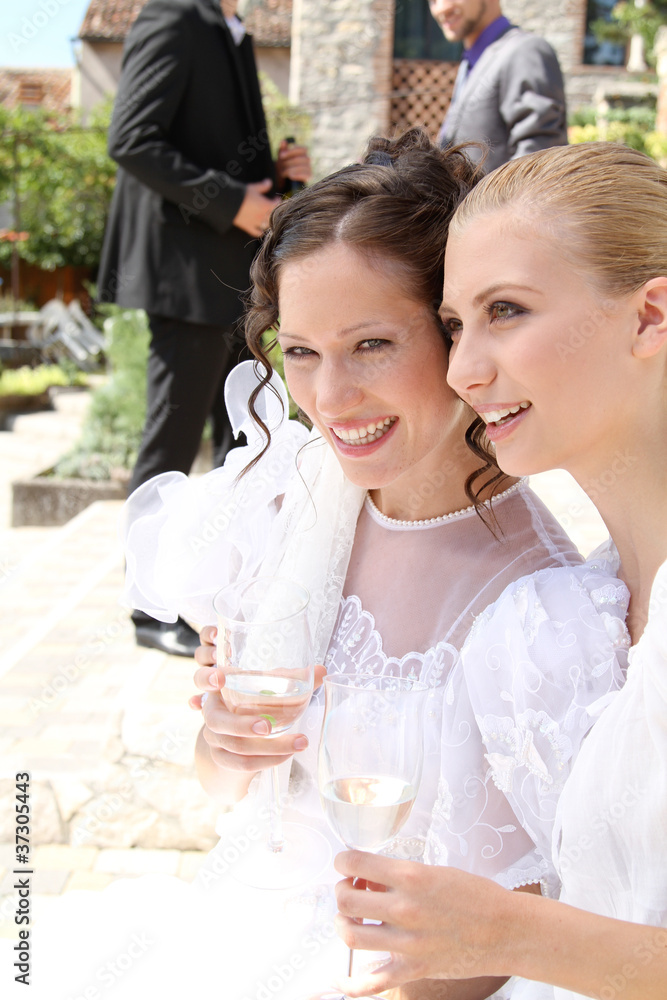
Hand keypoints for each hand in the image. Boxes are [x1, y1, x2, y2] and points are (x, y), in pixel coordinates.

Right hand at [190, 624, 325, 772]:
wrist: (234, 736)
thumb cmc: (252, 703)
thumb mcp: (265, 688)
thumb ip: (291, 678)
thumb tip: (323, 670)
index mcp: (217, 689)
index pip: (202, 680)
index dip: (208, 679)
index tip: (221, 677)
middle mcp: (210, 713)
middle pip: (216, 721)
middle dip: (242, 725)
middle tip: (267, 727)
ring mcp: (214, 739)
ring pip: (236, 747)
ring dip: (270, 747)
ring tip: (299, 742)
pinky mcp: (223, 759)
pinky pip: (244, 764)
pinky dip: (267, 760)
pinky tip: (287, 755)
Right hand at [232, 179, 280, 236]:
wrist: (228, 203)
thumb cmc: (242, 194)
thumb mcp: (253, 188)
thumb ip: (263, 186)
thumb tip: (269, 182)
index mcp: (266, 205)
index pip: (277, 205)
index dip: (278, 201)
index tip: (276, 198)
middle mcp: (263, 216)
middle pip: (273, 216)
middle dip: (274, 211)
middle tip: (272, 207)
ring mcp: (256, 223)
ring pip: (267, 225)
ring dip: (268, 221)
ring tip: (267, 217)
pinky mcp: (248, 227)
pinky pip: (257, 233)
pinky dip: (260, 231)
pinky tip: (261, 228)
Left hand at [275, 139, 311, 189]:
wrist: (283, 180)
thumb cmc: (282, 166)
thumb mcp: (281, 158)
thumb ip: (282, 149)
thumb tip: (283, 141)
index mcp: (302, 152)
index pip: (302, 149)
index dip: (291, 151)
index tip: (281, 156)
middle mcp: (307, 159)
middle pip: (302, 159)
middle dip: (289, 162)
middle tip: (281, 166)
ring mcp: (309, 168)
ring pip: (303, 167)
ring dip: (291, 170)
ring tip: (283, 173)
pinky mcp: (309, 177)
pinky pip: (306, 175)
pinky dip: (297, 175)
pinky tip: (290, 176)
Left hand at [333, 851, 510, 995]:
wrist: (507, 930)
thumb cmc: (476, 896)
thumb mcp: (436, 871)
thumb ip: (401, 875)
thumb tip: (370, 880)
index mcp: (411, 876)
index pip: (356, 863)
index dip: (343, 861)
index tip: (344, 863)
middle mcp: (405, 909)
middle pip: (347, 900)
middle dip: (341, 890)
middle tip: (349, 888)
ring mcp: (408, 943)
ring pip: (351, 936)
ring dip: (342, 923)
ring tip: (349, 918)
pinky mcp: (413, 969)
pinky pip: (371, 983)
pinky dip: (349, 984)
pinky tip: (338, 978)